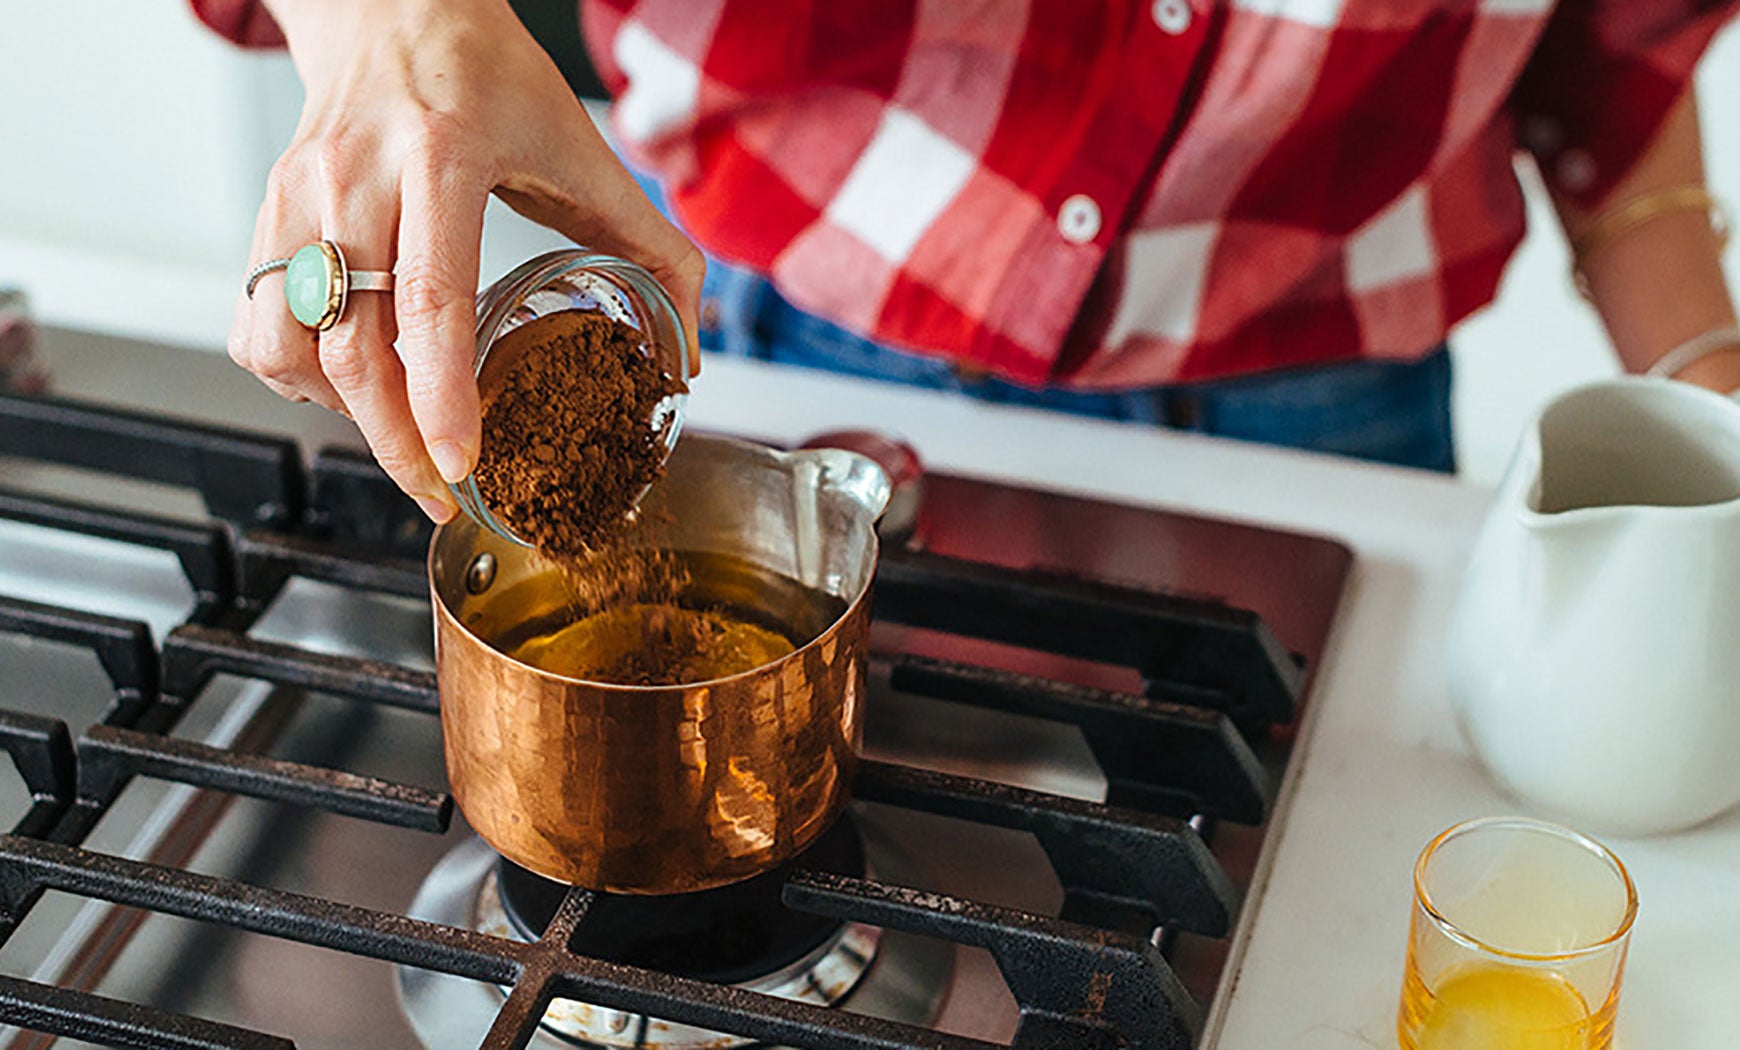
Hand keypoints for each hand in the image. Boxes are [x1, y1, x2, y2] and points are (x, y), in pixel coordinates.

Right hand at [230, 0, 703, 521]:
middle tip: (438, 489)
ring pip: (285, 342)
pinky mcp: (267, 212)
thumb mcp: (584, 149)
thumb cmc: (488, 75)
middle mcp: (356, 179)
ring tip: (396, 431)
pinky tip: (347, 379)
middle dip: (393, 440)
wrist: (396, 9)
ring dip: (337, 412)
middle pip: (351, 344)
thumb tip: (690, 344)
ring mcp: (299, 196)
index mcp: (442, 158)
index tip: (459, 462)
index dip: (439, 397)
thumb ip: (652, 246)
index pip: (429, 299)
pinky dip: (294, 373)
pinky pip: (255, 320)